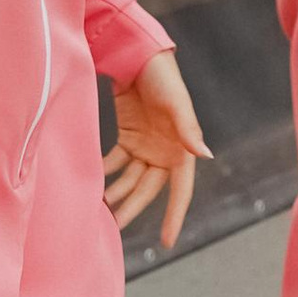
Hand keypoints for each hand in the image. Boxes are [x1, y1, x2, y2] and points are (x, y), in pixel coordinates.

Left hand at [105, 48, 211, 251]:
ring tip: (99, 209)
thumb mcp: (177, 104)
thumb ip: (189, 131)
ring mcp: (146, 146)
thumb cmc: (163, 77)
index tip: (167, 242)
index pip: (180, 190)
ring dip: (116, 193)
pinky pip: (116, 162)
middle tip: (116, 227)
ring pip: (130, 179)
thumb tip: (206, 156)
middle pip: (148, 189)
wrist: (139, 55)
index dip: (174, 215)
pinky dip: (106, 173)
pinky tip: (92, 182)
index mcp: (182, 148)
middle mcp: (165, 152)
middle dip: (134, 208)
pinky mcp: (128, 136)